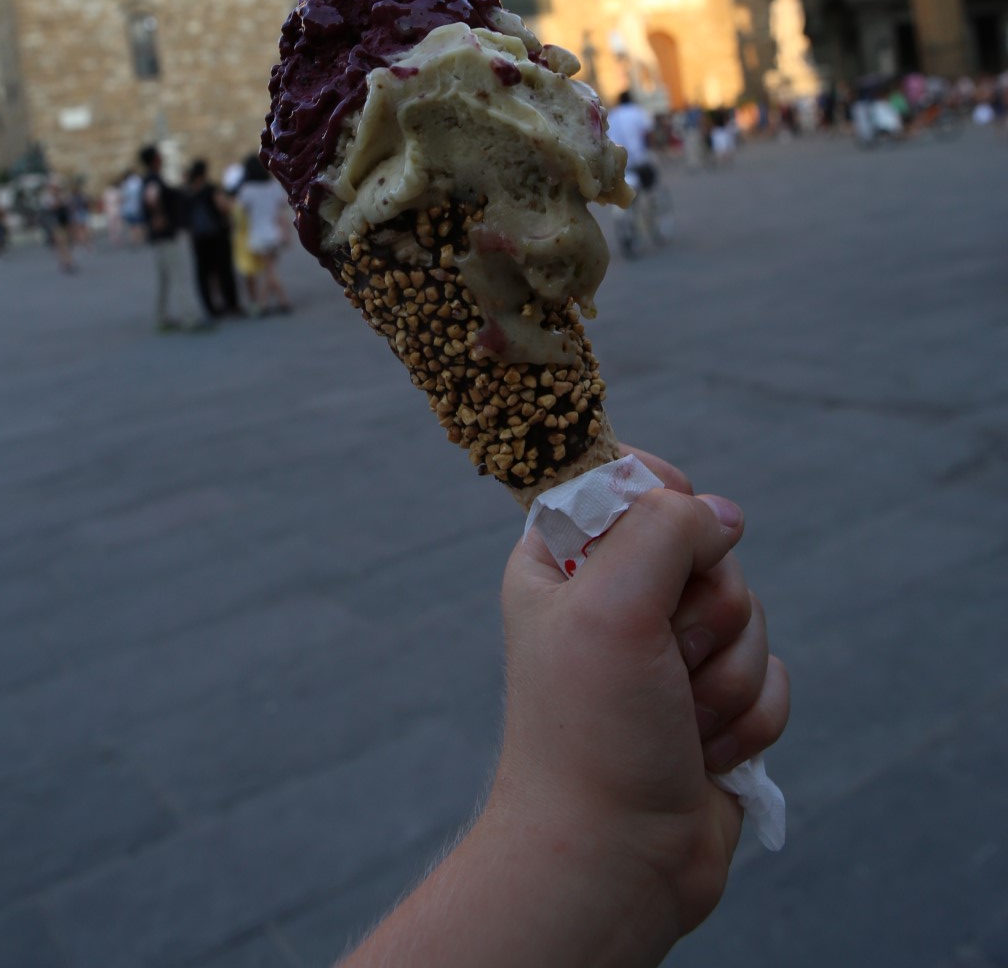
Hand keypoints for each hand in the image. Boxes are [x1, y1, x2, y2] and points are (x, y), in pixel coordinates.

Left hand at [487, 448, 788, 949]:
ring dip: (727, 675)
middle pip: (707, 546)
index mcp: (564, 560)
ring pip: (749, 611)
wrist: (615, 861)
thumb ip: (667, 527)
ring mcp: (668, 652)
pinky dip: (750, 716)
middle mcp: (615, 597)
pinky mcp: (712, 700)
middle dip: (705, 614)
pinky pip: (773, 671)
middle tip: (664, 661)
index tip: (668, 521)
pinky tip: (706, 753)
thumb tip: (724, 516)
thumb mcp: (610, 602)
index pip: (624, 476)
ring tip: (679, 721)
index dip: (661, 491)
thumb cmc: (593, 732)